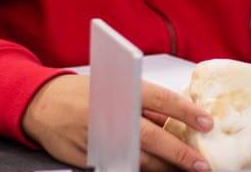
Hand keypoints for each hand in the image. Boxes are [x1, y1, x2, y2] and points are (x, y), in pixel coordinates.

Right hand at [21, 75, 214, 170]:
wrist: (43, 104)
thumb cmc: (85, 93)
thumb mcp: (116, 86)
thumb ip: (144, 103)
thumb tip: (178, 118)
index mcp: (122, 91)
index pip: (161, 100)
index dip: (186, 112)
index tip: (207, 123)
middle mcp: (112, 115)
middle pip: (153, 137)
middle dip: (180, 153)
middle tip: (202, 164)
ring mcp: (100, 139)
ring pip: (140, 159)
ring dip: (165, 167)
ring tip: (185, 170)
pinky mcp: (90, 159)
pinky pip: (122, 167)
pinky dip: (141, 170)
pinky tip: (158, 171)